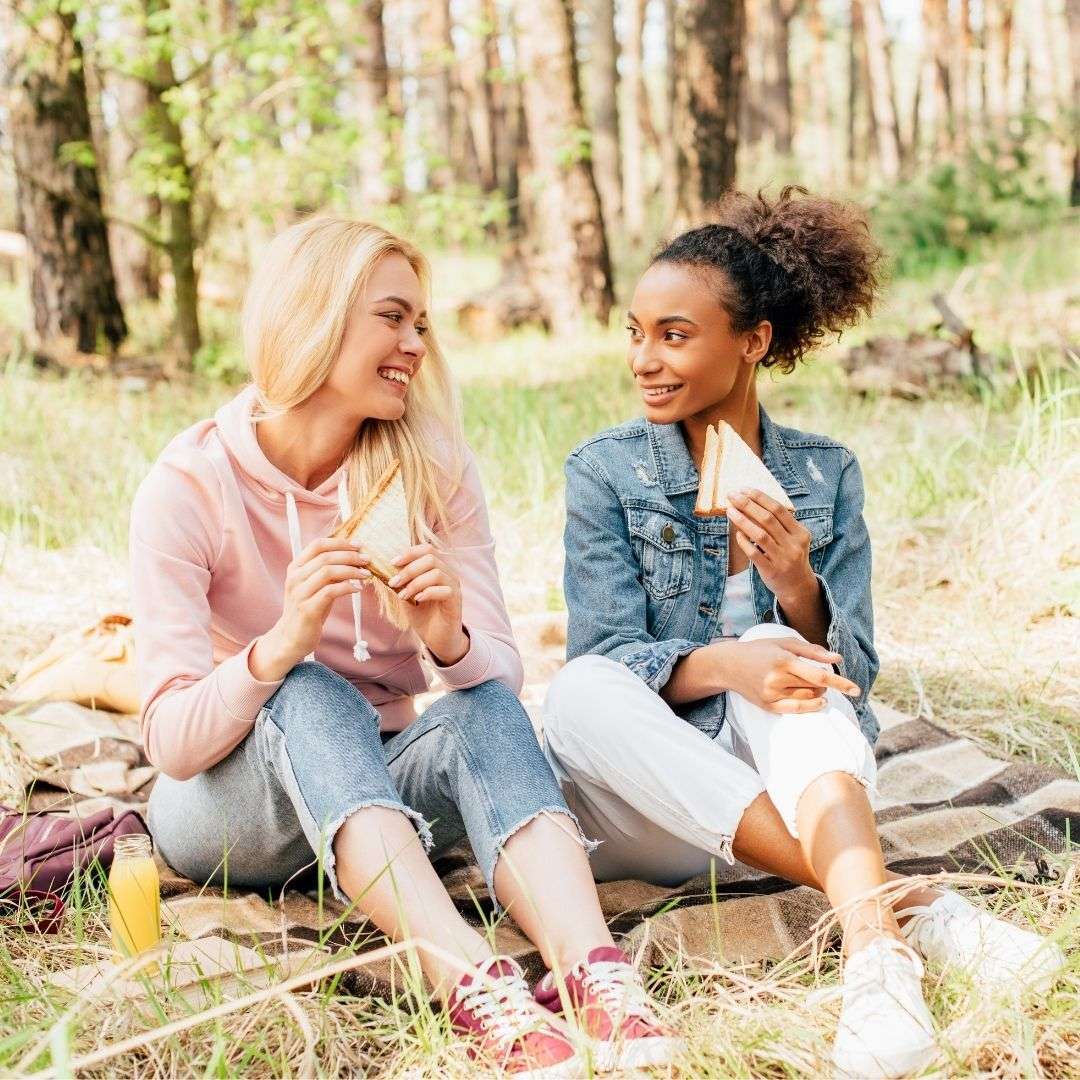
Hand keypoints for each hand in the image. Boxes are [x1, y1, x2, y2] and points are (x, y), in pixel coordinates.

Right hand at [253, 537, 370, 678]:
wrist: (292, 637)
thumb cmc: (309, 608)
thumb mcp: (316, 585)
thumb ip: (328, 571)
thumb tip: (354, 557)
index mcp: (295, 568)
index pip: (317, 545)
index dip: (340, 542)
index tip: (359, 545)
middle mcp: (295, 578)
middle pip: (325, 557)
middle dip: (350, 556)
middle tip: (367, 560)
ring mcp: (299, 593)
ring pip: (328, 572)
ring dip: (351, 570)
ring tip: (366, 574)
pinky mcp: (307, 609)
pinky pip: (330, 592)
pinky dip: (347, 587)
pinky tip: (357, 589)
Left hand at [388, 543, 468, 665]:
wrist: (437, 639)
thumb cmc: (423, 617)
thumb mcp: (406, 597)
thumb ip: (399, 583)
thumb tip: (382, 570)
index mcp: (436, 569)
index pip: (426, 549)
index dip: (409, 553)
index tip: (392, 563)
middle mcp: (447, 574)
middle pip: (430, 558)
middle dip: (408, 569)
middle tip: (394, 583)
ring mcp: (454, 587)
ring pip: (437, 573)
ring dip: (415, 582)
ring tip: (403, 595)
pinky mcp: (456, 601)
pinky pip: (445, 590)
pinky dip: (428, 592)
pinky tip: (417, 600)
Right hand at [718, 638, 860, 713]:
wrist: (728, 665)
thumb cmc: (760, 650)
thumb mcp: (785, 642)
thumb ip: (812, 651)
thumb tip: (838, 659)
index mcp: (784, 661)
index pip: (819, 675)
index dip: (840, 683)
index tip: (856, 690)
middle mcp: (777, 679)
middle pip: (815, 688)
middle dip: (824, 683)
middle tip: (818, 676)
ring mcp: (771, 695)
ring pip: (808, 699)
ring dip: (817, 693)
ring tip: (810, 683)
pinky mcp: (767, 706)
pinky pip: (796, 710)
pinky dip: (811, 706)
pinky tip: (819, 701)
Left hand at [727, 488, 815, 602]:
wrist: (797, 586)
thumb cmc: (790, 556)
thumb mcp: (793, 538)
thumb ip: (779, 523)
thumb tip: (752, 502)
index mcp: (800, 532)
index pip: (779, 509)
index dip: (760, 497)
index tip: (744, 489)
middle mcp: (793, 544)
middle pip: (768, 519)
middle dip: (748, 504)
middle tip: (732, 495)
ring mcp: (783, 558)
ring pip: (760, 535)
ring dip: (743, 521)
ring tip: (730, 510)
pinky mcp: (771, 570)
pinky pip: (754, 554)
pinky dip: (744, 542)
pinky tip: (736, 534)